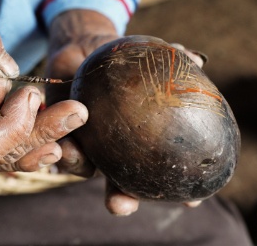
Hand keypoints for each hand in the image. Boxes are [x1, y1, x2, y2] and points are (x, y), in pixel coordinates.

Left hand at [45, 10, 204, 214]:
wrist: (86, 49)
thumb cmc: (125, 59)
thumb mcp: (148, 56)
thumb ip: (171, 59)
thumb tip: (198, 60)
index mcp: (139, 144)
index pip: (161, 174)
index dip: (177, 193)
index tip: (190, 204)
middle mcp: (113, 152)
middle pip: (120, 186)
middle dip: (121, 200)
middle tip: (121, 206)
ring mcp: (87, 144)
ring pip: (83, 167)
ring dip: (79, 165)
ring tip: (75, 154)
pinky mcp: (58, 132)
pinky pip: (58, 143)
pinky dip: (60, 144)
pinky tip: (62, 140)